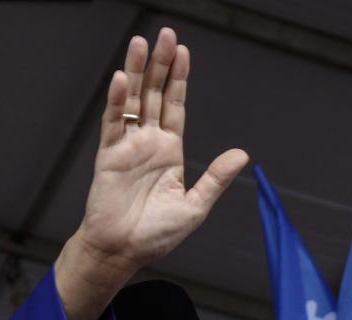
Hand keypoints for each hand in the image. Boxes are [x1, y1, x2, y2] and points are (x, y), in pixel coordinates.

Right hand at [55, 27, 247, 319]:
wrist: (122, 252)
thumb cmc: (156, 235)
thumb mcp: (194, 207)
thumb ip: (215, 179)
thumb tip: (242, 155)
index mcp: (169, 152)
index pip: (176, 107)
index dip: (180, 80)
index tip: (184, 52)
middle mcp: (148, 144)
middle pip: (155, 96)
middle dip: (161, 66)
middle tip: (166, 36)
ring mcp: (127, 147)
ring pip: (133, 102)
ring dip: (138, 74)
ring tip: (142, 45)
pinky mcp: (109, 157)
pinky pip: (113, 124)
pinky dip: (117, 102)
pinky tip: (123, 80)